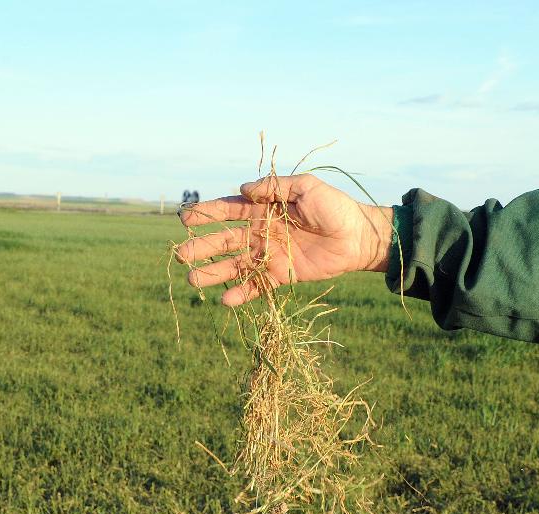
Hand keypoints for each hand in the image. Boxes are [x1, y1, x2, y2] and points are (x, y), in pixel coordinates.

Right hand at [175, 174, 392, 306]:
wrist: (358, 237)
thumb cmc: (335, 207)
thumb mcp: (306, 187)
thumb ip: (275, 188)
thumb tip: (243, 189)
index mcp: (263, 209)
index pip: (228, 211)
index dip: (206, 214)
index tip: (185, 219)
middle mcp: (261, 232)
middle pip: (224, 241)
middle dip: (202, 248)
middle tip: (180, 256)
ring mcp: (269, 256)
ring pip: (234, 265)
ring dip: (213, 273)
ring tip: (192, 281)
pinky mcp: (281, 276)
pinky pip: (256, 286)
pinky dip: (241, 295)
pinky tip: (225, 301)